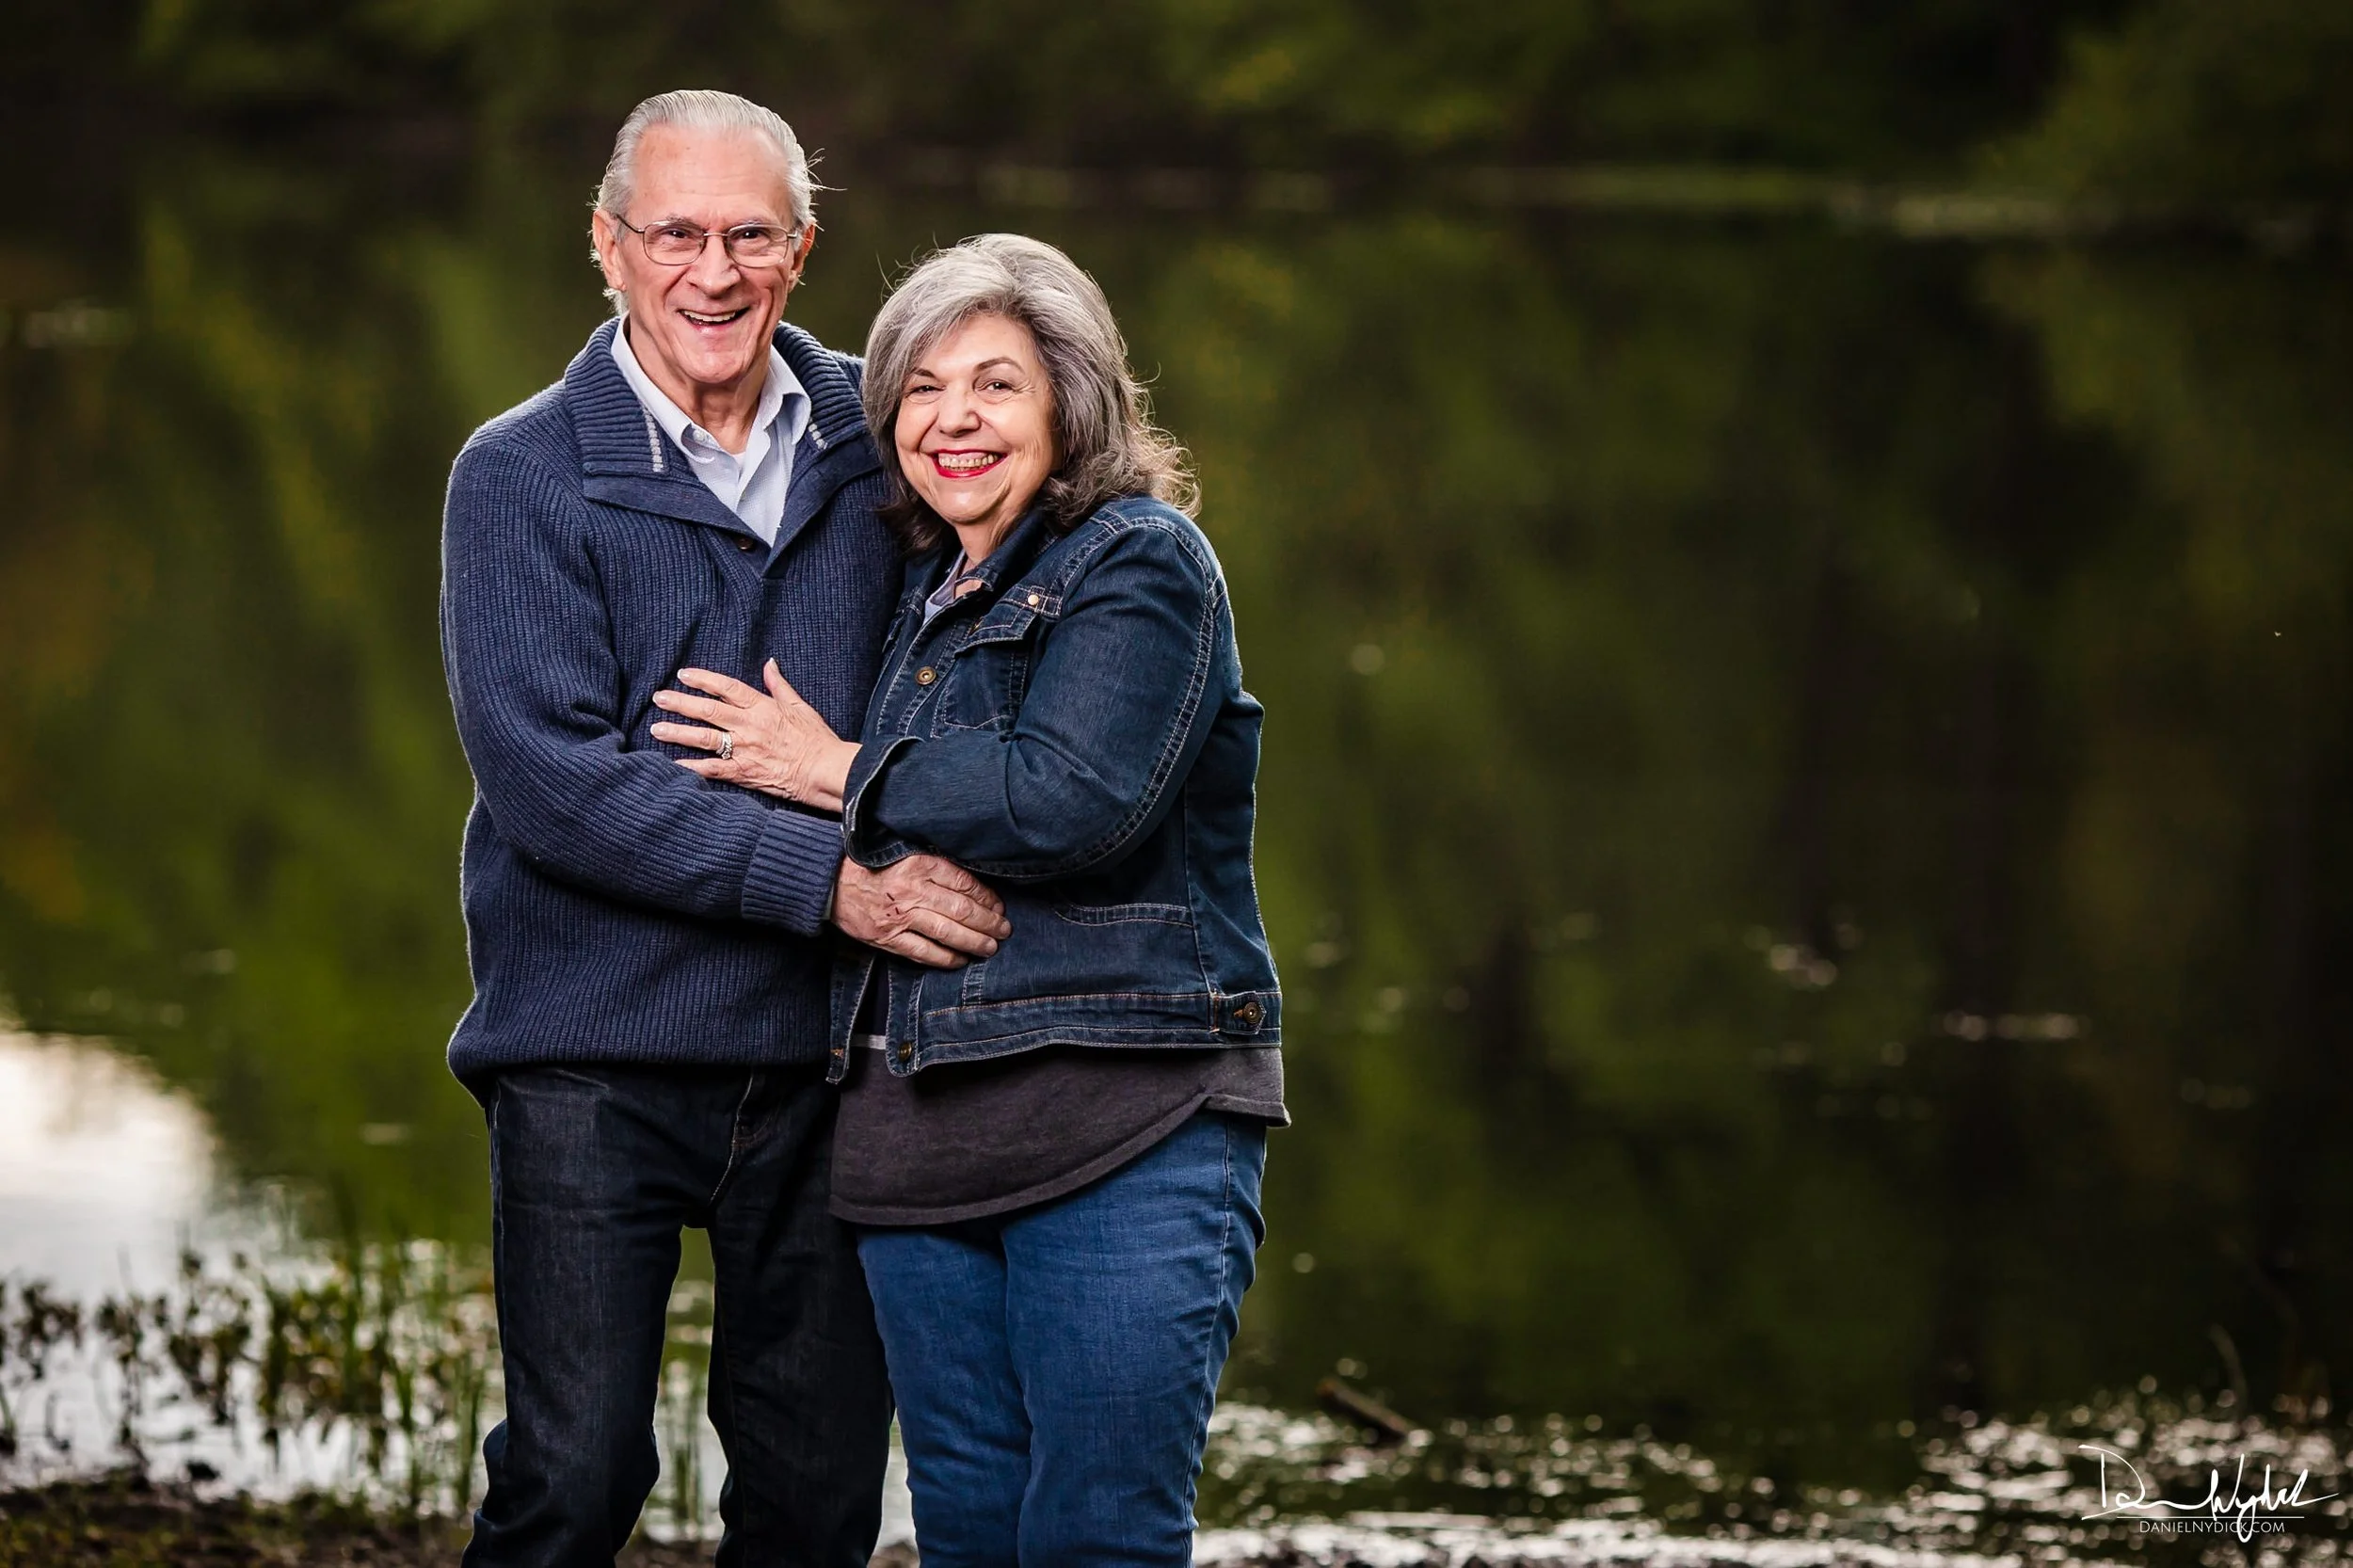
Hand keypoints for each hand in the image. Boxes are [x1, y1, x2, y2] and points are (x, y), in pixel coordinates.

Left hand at [652, 660, 858, 810]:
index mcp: (763, 707)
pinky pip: (712, 769)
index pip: (727, 688)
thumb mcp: (801, 706)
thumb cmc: (817, 739)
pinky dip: (692, 767)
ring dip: (678, 732)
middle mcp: (749, 726)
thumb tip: (769, 663)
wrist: (825, 771)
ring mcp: (744, 750)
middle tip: (659, 697)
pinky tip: (672, 765)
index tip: (684, 674)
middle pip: (708, 710)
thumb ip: (780, 685)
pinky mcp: (744, 772)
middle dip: (681, 703)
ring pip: (705, 738)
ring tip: (657, 728)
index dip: (703, 679)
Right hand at [833, 856, 1010, 968]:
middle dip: (988, 923)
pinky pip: (923, 952)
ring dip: (974, 942)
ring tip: (990, 947)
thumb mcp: (906, 852)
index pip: (964, 883)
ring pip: (947, 932)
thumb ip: (935, 865)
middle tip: (1004, 930)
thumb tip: (973, 884)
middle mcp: (911, 890)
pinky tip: (960, 959)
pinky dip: (945, 958)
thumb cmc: (871, 865)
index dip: (987, 898)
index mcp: (919, 864)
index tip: (999, 906)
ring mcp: (899, 916)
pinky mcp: (887, 937)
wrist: (830, 881)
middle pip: (962, 909)